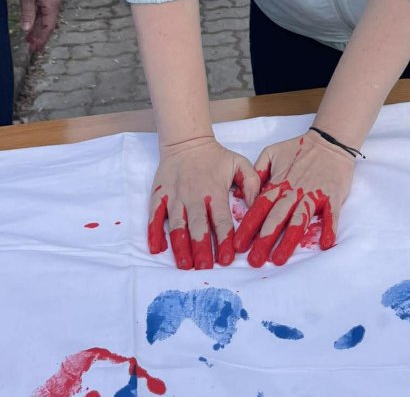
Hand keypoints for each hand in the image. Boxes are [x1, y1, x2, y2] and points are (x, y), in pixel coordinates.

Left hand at [17, 0, 63, 51]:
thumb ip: (28, 13)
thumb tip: (27, 29)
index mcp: (52, 4)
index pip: (48, 25)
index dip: (42, 37)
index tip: (36, 48)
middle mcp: (56, 3)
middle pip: (48, 23)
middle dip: (39, 35)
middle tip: (31, 47)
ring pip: (45, 18)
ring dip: (38, 28)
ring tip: (29, 39)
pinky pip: (44, 11)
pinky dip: (38, 20)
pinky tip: (32, 26)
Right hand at [149, 136, 259, 269]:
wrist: (187, 141)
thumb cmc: (215, 157)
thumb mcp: (240, 163)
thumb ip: (251, 183)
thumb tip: (255, 205)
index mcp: (214, 191)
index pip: (220, 219)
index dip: (224, 240)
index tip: (227, 259)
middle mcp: (194, 196)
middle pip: (198, 226)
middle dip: (201, 247)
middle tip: (204, 267)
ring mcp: (175, 196)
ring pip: (177, 224)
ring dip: (180, 245)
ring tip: (184, 264)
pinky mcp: (159, 195)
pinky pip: (154, 215)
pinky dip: (154, 232)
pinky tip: (156, 248)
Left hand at [234, 130, 355, 267]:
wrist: (328, 141)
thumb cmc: (298, 149)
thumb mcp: (271, 153)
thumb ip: (256, 172)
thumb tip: (241, 194)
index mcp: (278, 184)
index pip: (260, 207)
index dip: (248, 226)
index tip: (238, 244)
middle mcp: (294, 192)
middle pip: (277, 217)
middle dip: (264, 239)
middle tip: (254, 260)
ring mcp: (314, 194)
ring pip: (300, 219)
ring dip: (290, 239)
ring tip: (280, 258)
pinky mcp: (332, 196)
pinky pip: (331, 213)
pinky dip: (329, 227)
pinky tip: (325, 243)